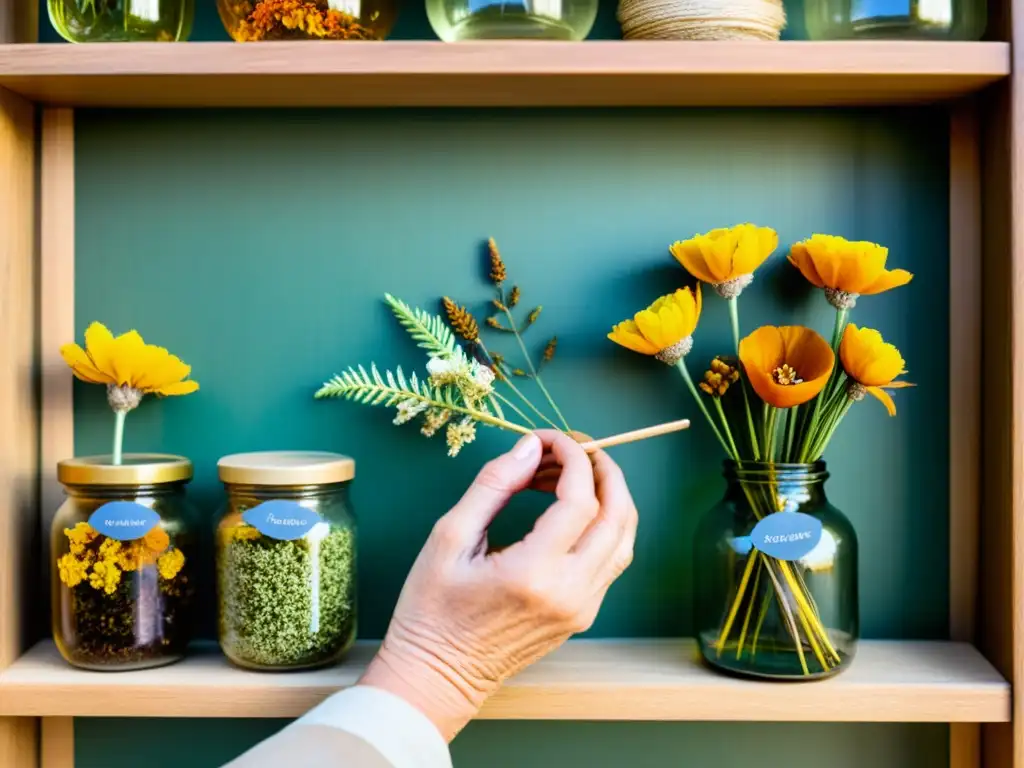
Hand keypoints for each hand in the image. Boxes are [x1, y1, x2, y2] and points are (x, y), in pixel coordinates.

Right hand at [359, 430, 637, 740]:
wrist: (437, 677)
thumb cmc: (431, 609)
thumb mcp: (449, 537)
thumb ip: (493, 486)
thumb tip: (529, 448)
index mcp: (534, 572)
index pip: (580, 499)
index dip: (572, 458)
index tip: (547, 438)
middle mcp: (570, 592)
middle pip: (618, 515)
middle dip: (603, 469)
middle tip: (574, 446)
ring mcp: (583, 607)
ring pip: (623, 538)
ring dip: (609, 496)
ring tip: (571, 472)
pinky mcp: (583, 615)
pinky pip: (612, 560)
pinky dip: (603, 524)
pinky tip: (570, 507)